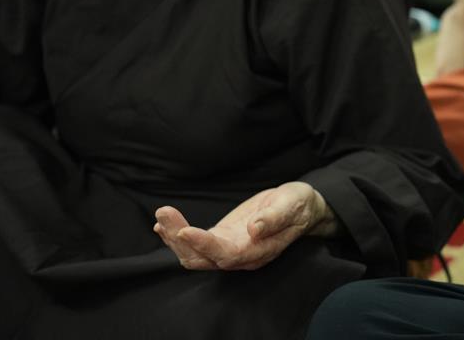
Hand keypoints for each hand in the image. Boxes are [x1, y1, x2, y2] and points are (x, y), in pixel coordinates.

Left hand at [154, 181, 336, 270]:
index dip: (204, 246)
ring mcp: (229, 249)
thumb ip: (274, 218)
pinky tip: (165, 224)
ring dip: (174, 237)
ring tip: (162, 214)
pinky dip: (178, 235)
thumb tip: (254, 229)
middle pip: (202, 259)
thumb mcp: (291, 205)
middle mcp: (240, 256)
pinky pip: (195, 244)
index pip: (226, 255)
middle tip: (165, 214)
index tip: (186, 230)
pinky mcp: (222, 239)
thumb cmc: (298, 205)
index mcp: (258, 252)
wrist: (300, 206)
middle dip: (180, 239)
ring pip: (193, 254)